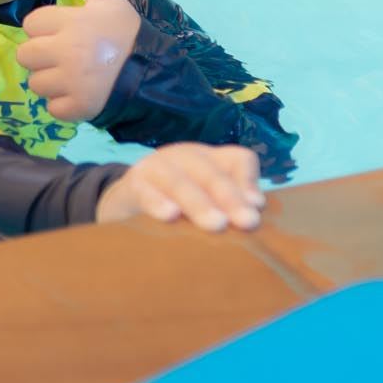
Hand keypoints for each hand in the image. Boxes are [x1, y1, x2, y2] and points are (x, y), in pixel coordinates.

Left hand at [16, 0, 138, 122]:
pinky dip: (63, 105)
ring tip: (75, 77)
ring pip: (36, 84)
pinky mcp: (76, 107)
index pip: (31, 24)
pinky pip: (51, 108)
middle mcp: (66, 51)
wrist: (152, 74)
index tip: (65, 33)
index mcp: (71, 23)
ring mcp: (70, 81)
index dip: (45, 29)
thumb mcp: (112, 1)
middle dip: (42, 58)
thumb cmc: (126, 34)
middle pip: (25, 55)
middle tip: (66, 58)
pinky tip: (80, 95)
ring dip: (51, 83)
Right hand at [96, 144, 265, 232]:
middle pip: (210, 172)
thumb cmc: (176, 204)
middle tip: (247, 222)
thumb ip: (228, 209)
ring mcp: (157, 167)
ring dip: (199, 203)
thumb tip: (255, 218)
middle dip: (230, 197)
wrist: (125, 202)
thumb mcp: (204, 204)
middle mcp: (186, 157)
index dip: (248, 180)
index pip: (237, 159)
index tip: (258, 206)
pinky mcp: (133, 182)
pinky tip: (170, 217)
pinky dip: (158, 202)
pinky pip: (146, 191)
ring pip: (180, 181)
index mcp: (210, 161)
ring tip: (216, 225)